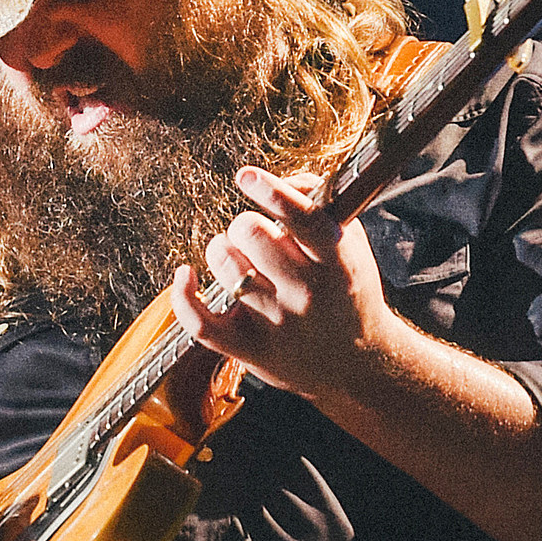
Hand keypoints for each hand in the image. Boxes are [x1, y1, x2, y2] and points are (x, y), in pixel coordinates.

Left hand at [166, 166, 397, 403]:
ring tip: (232, 254)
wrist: (357, 364)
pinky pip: (202, 324)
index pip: (302, 218)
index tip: (247, 177)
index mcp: (336, 261)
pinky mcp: (252, 350)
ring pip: (227, 269)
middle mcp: (307, 292)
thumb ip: (320, 205)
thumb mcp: (351, 246)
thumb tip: (282, 180)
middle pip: (253, 236)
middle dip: (244, 225)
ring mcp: (278, 324)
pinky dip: (184, 296)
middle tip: (250, 233)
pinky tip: (185, 275)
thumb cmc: (346, 293)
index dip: (270, 191)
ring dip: (220, 250)